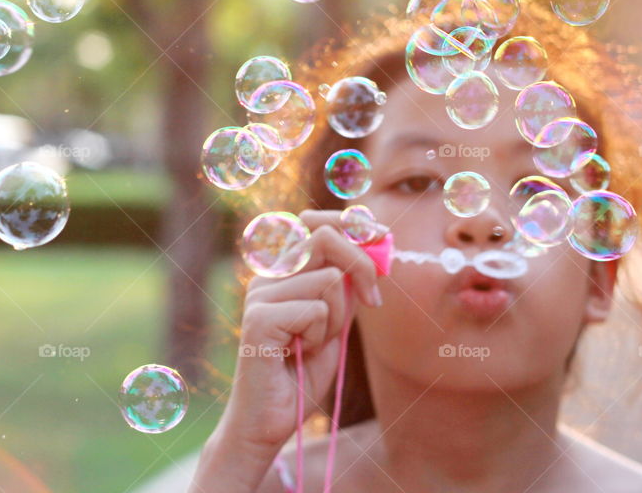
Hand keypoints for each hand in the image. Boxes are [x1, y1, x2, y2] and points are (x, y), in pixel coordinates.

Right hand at [218, 209, 382, 451]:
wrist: (270, 420)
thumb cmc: (301, 372)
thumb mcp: (335, 320)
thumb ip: (347, 285)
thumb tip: (376, 245)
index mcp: (281, 271)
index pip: (312, 222)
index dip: (350, 221)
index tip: (383, 235)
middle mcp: (266, 276)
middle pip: (323, 237)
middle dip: (361, 264)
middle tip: (373, 299)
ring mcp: (259, 295)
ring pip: (327, 278)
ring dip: (338, 317)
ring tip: (316, 343)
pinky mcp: (258, 319)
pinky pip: (317, 309)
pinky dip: (321, 336)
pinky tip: (300, 354)